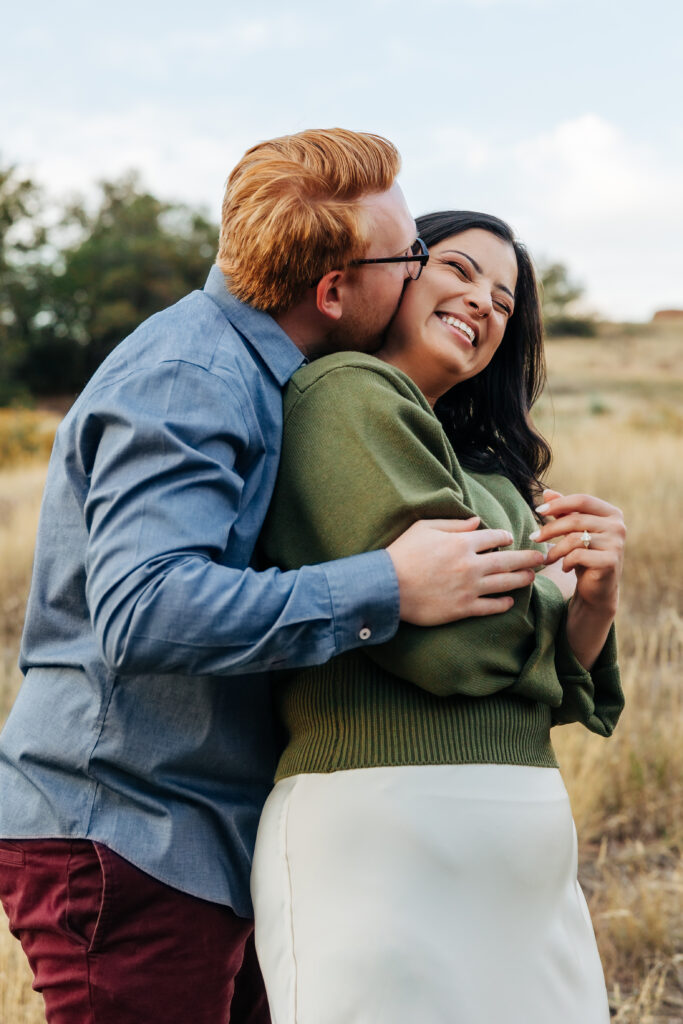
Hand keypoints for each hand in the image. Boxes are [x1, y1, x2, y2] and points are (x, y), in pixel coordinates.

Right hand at [387, 517, 545, 625]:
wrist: (387, 586)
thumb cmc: (401, 553)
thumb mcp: (424, 528)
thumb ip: (453, 524)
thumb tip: (476, 521)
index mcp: (462, 542)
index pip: (494, 537)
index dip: (506, 536)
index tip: (511, 538)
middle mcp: (471, 564)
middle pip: (509, 560)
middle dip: (528, 558)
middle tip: (542, 557)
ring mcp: (469, 588)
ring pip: (505, 583)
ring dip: (522, 579)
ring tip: (532, 577)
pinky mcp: (463, 608)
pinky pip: (491, 607)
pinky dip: (504, 604)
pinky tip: (510, 601)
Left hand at [530, 489, 625, 669]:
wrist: (598, 588)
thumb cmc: (585, 555)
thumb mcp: (574, 532)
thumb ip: (563, 512)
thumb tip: (547, 492)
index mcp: (612, 513)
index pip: (582, 500)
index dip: (558, 504)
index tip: (538, 511)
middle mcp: (618, 526)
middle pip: (575, 520)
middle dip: (550, 529)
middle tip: (533, 537)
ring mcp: (617, 544)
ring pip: (575, 539)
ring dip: (555, 549)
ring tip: (547, 558)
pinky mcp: (610, 561)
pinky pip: (579, 555)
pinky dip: (566, 562)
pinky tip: (565, 568)